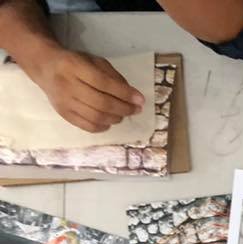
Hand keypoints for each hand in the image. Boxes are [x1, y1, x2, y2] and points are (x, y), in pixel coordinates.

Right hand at [26, 47, 144, 132]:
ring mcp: (64, 101)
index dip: (124, 93)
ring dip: (116, 118)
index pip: (103, 83)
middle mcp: (67, 85)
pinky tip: (110, 121)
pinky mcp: (63, 114)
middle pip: (101, 103)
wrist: (45, 68)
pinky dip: (103, 126)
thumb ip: (112, 76)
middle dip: (124, 108)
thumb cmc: (75, 63)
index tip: (140, 100)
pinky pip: (87, 126)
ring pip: (95, 116)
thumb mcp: (93, 61)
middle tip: (136, 110)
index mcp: (74, 66)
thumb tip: (132, 95)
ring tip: (124, 115)